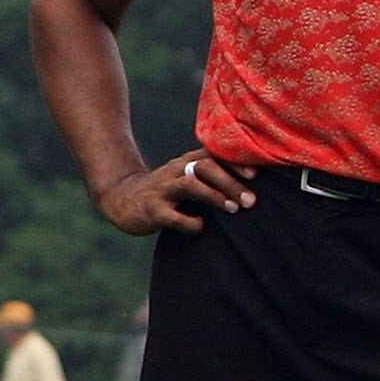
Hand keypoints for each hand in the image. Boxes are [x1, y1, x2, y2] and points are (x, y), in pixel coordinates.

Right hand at [94, 151, 255, 235]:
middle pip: (206, 167)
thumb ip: (211, 176)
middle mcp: (175, 171)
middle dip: (231, 183)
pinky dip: (191, 222)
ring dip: (215, 196)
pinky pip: (173, 216)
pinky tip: (200, 226)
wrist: (122, 199)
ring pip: (191, 184)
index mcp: (186, 162)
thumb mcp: (186, 177)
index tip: (257, 175)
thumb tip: (251, 185)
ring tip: (233, 209)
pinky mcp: (152, 210)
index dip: (236, 162)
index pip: (214, 154)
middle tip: (250, 201)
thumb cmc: (165, 191)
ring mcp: (162, 190)